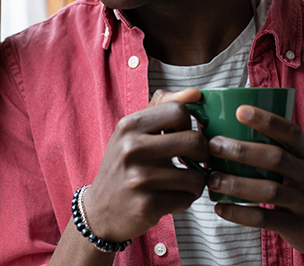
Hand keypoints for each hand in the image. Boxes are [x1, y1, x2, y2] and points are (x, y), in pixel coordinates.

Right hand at [81, 89, 212, 241]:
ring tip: (181, 183)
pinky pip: (188, 198)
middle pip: (194, 140)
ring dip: (195, 182)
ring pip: (196, 175)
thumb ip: (162, 107)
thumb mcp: (133, 133)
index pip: (179, 110)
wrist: (100, 211)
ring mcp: (138, 178)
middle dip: (203, 154)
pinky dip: (185, 200)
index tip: (183, 136)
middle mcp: (131, 149)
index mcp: (129, 126)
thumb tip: (195, 93)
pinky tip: (171, 199)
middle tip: (195, 161)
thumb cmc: (124, 167)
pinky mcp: (147, 205)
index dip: (189, 124)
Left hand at [205, 105, 303, 258]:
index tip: (239, 111)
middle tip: (213, 145)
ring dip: (237, 184)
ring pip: (269, 190)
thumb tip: (228, 125)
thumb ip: (275, 148)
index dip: (266, 120)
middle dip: (242, 151)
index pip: (290, 132)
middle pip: (276, 158)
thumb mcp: (299, 163)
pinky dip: (240, 213)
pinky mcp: (295, 224)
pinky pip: (265, 218)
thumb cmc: (301, 185)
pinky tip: (220, 207)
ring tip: (212, 179)